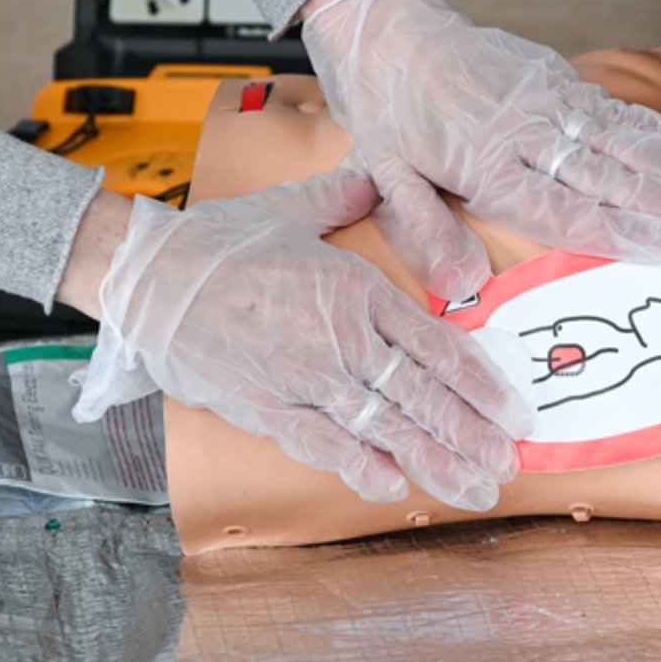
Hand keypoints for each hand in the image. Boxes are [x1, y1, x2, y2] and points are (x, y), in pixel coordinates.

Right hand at [70, 171, 533, 510]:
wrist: (146, 278)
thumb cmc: (217, 242)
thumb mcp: (293, 207)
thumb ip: (344, 196)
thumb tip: (377, 173)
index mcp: (355, 290)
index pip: (438, 347)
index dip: (483, 385)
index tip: (514, 413)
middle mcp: (339, 339)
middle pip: (423, 397)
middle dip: (472, 436)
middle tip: (508, 465)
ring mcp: (304, 379)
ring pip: (384, 429)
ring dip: (434, 462)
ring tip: (473, 488)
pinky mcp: (266, 408)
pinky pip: (324, 447)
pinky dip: (362, 469)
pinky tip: (395, 488)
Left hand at [301, 0, 660, 297]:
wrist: (388, 30)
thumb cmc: (387, 111)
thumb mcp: (386, 178)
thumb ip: (426, 231)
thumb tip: (458, 284)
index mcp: (483, 165)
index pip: (558, 209)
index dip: (613, 230)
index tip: (659, 245)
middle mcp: (522, 132)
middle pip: (601, 174)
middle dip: (658, 200)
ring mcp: (542, 98)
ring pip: (614, 134)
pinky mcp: (552, 73)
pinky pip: (604, 103)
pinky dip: (642, 121)